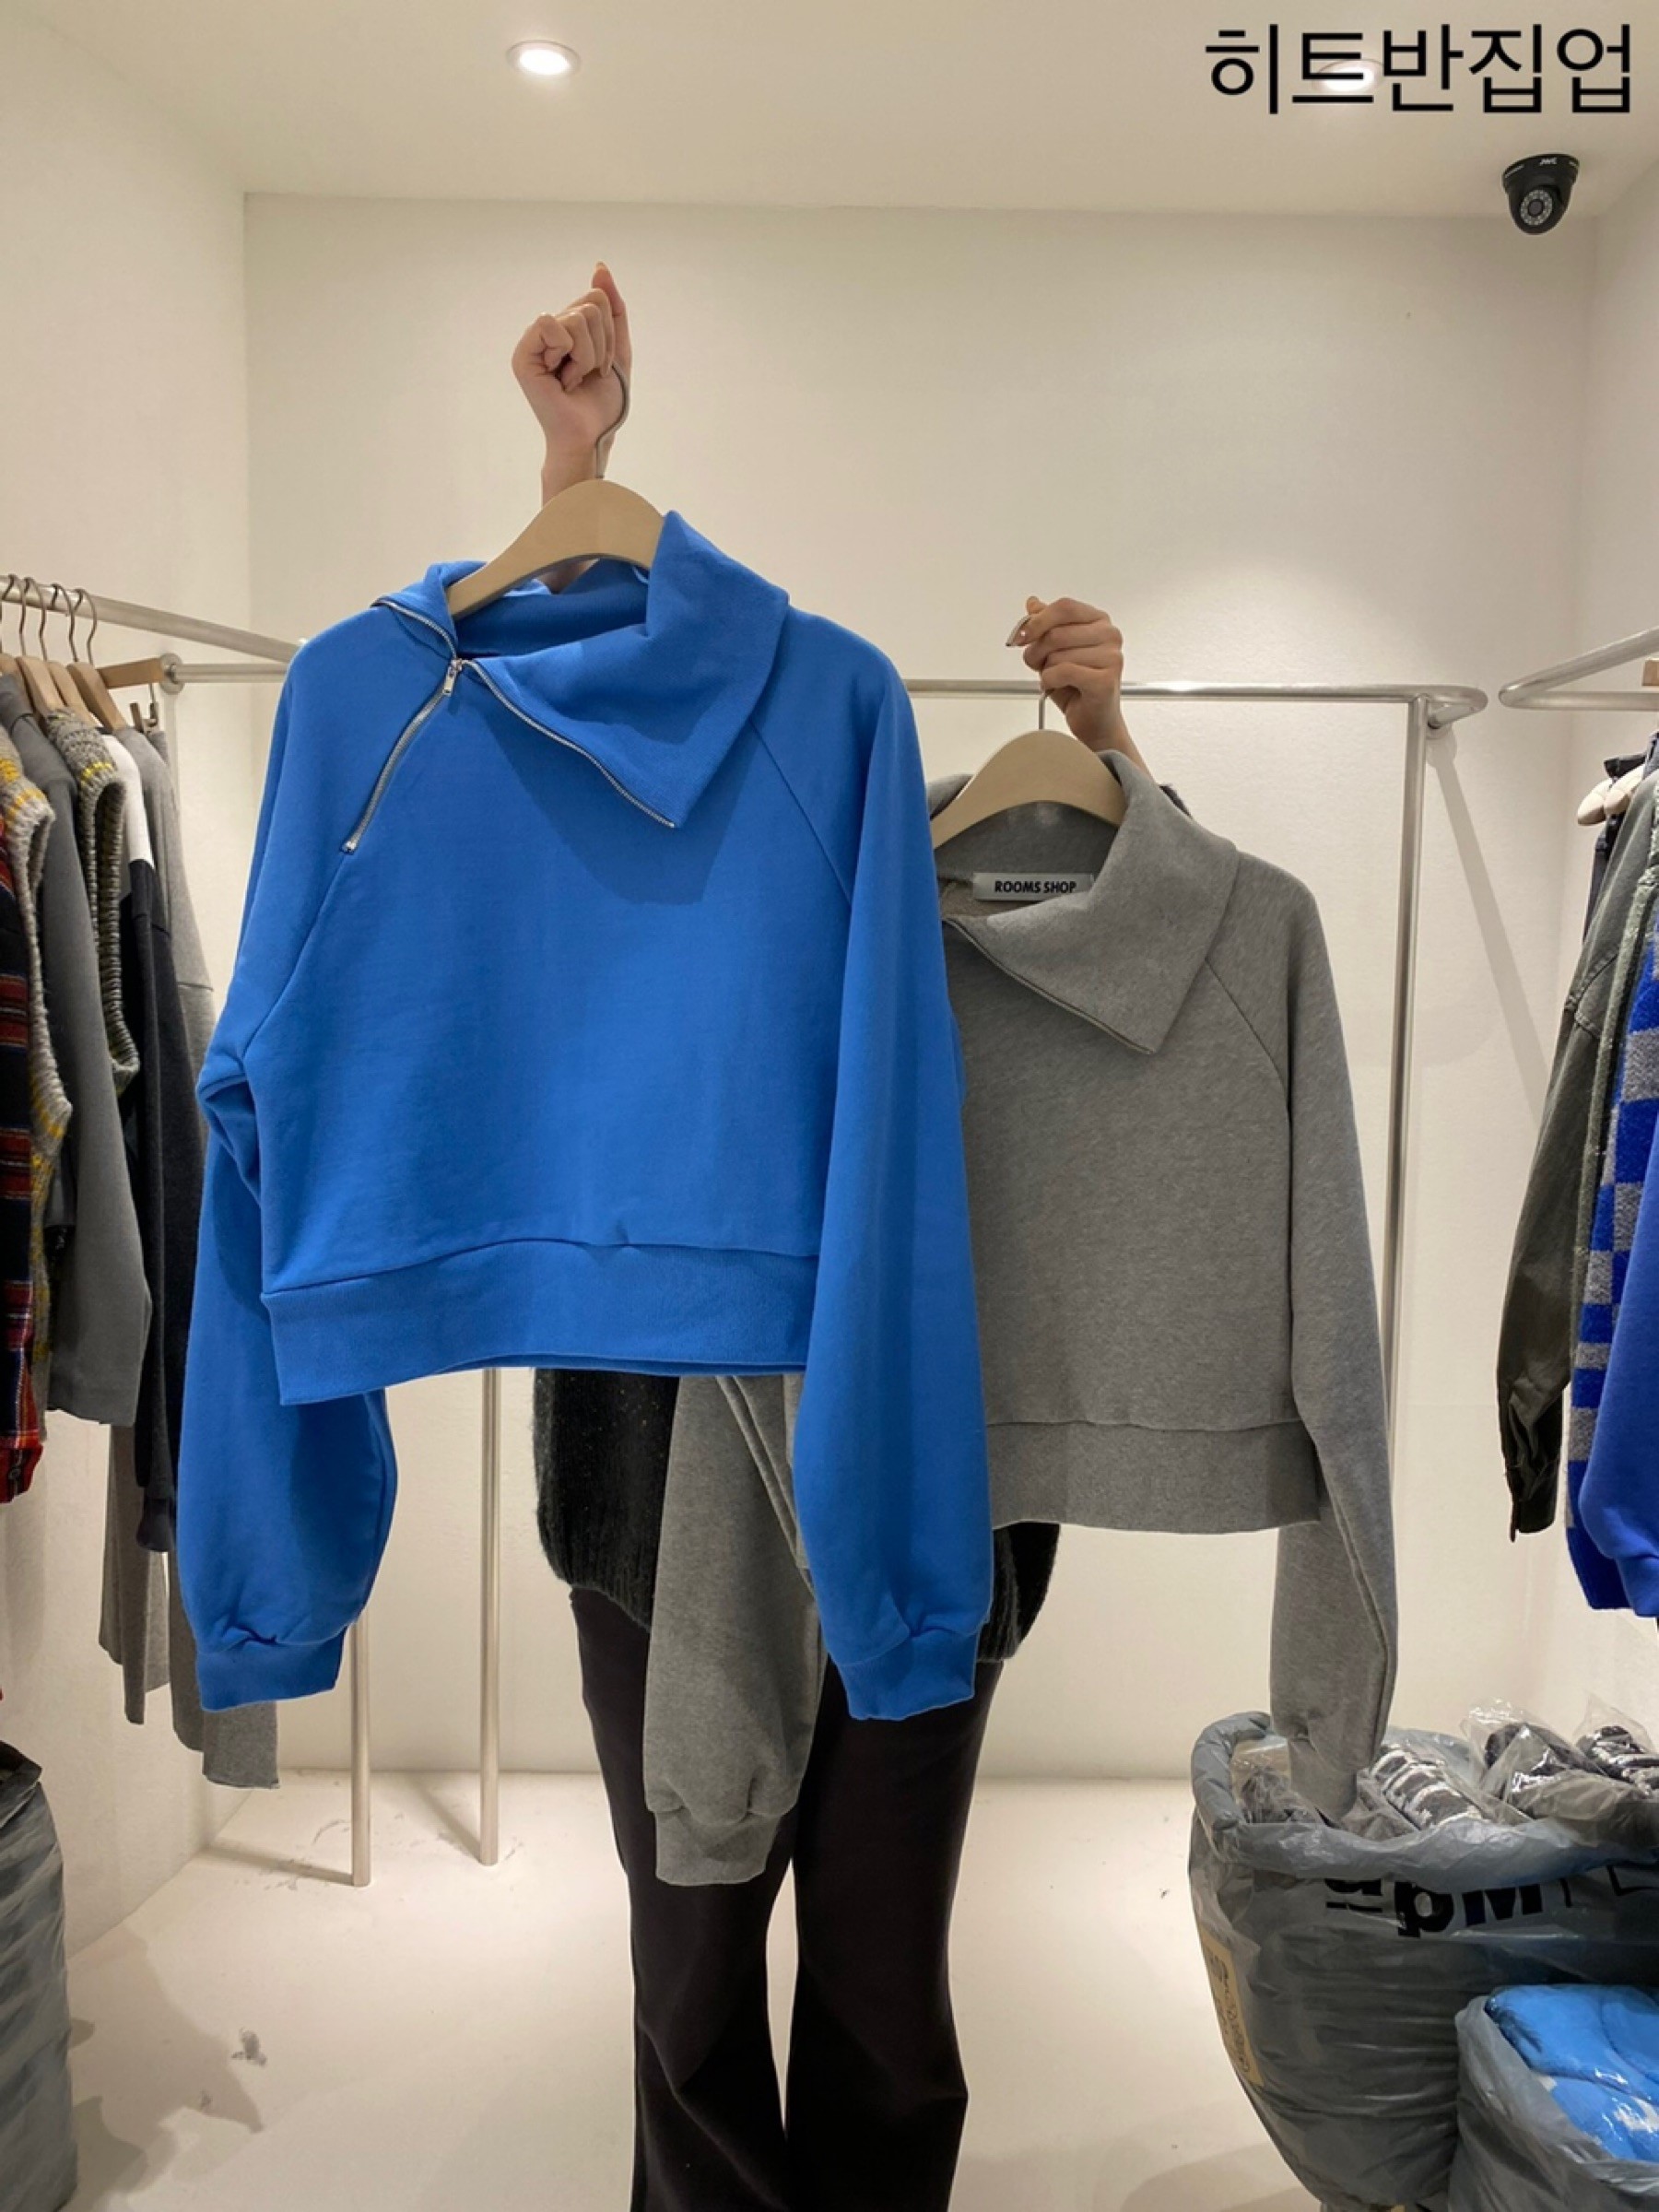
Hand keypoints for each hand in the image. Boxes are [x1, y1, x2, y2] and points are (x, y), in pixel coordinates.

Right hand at [513, 263, 631, 495]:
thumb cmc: (602, 401)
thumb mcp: (616, 348)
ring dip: (588, 355)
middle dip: (602, 345)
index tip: (601, 365)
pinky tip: (562, 379)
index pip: (597, 300)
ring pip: (577, 318)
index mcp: (567, 327)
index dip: (610, 333)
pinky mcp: (523, 354)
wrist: (590, 434)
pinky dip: (570, 355)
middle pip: (590, 305)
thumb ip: (613, 309)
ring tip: (576, 379)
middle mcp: (547, 330)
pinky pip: (552, 325)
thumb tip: (599, 268)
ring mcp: (533, 341)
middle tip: (588, 374)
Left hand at [1008, 595, 1132, 756]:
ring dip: (1046, 670)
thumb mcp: (1055, 650)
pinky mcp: (1105, 680)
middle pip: (1056, 632)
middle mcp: (1109, 635)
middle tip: (1040, 665)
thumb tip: (1033, 603)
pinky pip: (1062, 671)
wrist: (1095, 721)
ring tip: (1056, 679)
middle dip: (1037, 651)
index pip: (1064, 607)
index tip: (1021, 635)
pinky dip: (1050, 682)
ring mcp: (1111, 657)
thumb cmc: (1077, 686)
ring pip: (1057, 654)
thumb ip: (1046, 625)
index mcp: (1099, 621)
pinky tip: (1057, 686)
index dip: (1037, 621)